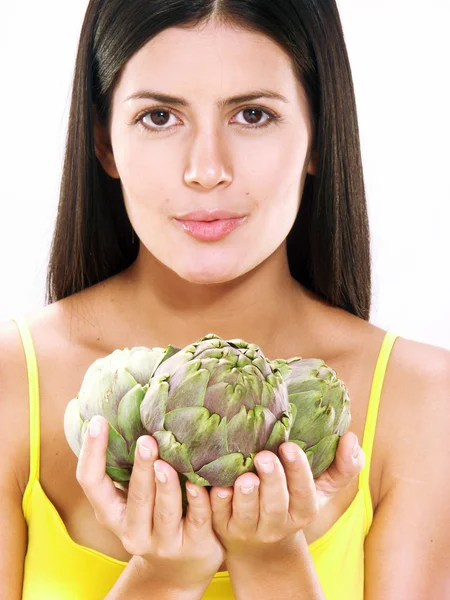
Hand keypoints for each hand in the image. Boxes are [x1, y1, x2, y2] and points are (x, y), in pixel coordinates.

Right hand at [76, 416, 224, 588]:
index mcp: (111, 513)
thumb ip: (129, 468)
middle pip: (135, 498)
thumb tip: (129, 408)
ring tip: (166, 463)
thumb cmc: (153, 518)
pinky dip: (199, 499)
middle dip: (140, 469)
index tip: (98, 421)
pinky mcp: (194, 545)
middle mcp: (132, 532)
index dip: (92, 453)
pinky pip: (198, 519)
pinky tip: (201, 483)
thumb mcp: (133, 499)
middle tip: (145, 440)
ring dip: (166, 486)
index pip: (91, 483)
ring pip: (165, 512)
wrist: (179, 569)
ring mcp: (164, 543)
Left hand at [209, 431, 363, 556]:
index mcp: (303, 511)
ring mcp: (248, 528)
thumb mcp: (323, 487)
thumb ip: (343, 465)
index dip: (297, 471)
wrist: (261, 543)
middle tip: (265, 456)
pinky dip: (217, 502)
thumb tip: (351, 439)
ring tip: (244, 477)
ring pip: (246, 514)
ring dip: (244, 496)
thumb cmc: (294, 499)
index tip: (290, 447)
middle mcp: (276, 524)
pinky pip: (217, 516)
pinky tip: (215, 486)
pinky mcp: (222, 528)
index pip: (304, 492)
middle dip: (271, 480)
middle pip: (275, 505)